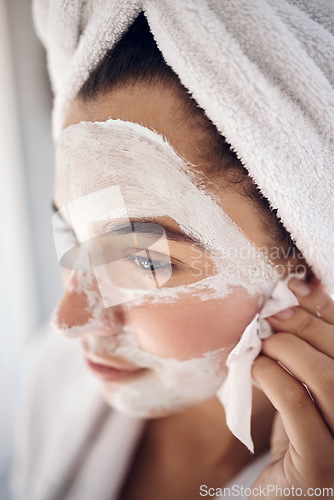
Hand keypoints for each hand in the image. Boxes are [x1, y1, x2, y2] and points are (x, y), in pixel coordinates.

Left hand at [250, 277, 333, 498]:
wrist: (286, 496)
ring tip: (262, 344)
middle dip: (303, 325)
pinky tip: (255, 369)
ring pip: (328, 378)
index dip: (325, 310)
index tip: (294, 288)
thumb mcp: (310, 390)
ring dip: (288, 349)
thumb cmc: (299, 438)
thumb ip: (310, 354)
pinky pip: (299, 406)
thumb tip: (296, 295)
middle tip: (269, 317)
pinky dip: (273, 377)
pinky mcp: (321, 467)